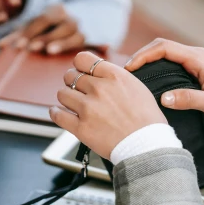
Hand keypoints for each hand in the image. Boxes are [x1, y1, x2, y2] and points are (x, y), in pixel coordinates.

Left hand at [0, 4, 84, 54]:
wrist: (85, 20)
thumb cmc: (51, 26)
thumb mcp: (35, 26)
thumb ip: (19, 35)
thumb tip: (1, 45)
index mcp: (57, 9)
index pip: (42, 20)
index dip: (30, 32)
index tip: (19, 45)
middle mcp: (71, 17)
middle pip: (59, 25)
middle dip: (45, 37)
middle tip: (31, 48)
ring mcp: (82, 29)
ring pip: (75, 35)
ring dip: (62, 43)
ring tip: (49, 51)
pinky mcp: (89, 41)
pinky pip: (87, 45)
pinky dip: (84, 49)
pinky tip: (80, 57)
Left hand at [50, 51, 166, 158]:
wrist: (147, 146)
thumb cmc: (147, 120)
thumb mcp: (137, 87)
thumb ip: (116, 77)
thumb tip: (100, 73)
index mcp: (114, 76)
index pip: (83, 59)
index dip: (80, 65)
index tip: (81, 71)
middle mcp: (99, 88)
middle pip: (71, 75)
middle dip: (73, 82)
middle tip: (78, 89)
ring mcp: (88, 108)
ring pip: (62, 93)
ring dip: (66, 97)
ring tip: (72, 102)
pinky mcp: (81, 128)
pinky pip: (57, 115)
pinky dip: (56, 113)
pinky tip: (58, 112)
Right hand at [125, 39, 203, 125]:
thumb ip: (188, 100)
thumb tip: (163, 99)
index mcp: (198, 58)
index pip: (165, 48)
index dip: (144, 55)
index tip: (129, 68)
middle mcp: (196, 54)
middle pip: (162, 47)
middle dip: (142, 55)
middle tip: (126, 73)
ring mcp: (196, 60)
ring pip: (166, 53)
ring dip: (149, 59)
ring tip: (133, 75)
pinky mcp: (196, 67)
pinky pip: (172, 61)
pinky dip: (157, 65)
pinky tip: (149, 78)